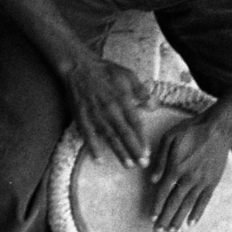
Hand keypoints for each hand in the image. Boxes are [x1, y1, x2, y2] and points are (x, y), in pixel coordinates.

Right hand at [62, 54, 150, 168]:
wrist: (79, 67)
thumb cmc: (105, 71)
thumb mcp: (128, 75)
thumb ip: (141, 91)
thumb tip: (153, 106)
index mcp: (122, 99)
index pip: (135, 123)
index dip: (141, 138)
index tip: (147, 152)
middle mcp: (110, 109)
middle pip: (124, 133)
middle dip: (134, 150)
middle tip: (142, 164)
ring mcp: (95, 114)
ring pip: (109, 136)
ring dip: (118, 152)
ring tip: (127, 164)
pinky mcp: (81, 116)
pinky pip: (87, 134)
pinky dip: (92, 147)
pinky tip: (98, 159)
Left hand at [148, 112, 230, 230]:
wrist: (217, 129)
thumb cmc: (190, 130)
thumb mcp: (169, 138)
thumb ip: (160, 160)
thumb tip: (152, 180)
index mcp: (175, 167)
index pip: (163, 191)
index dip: (157, 205)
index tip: (152, 217)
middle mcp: (188, 177)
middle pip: (174, 202)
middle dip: (165, 218)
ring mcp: (201, 181)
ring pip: (188, 205)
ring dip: (179, 219)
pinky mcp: (212, 182)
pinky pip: (204, 201)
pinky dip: (197, 213)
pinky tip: (191, 223)